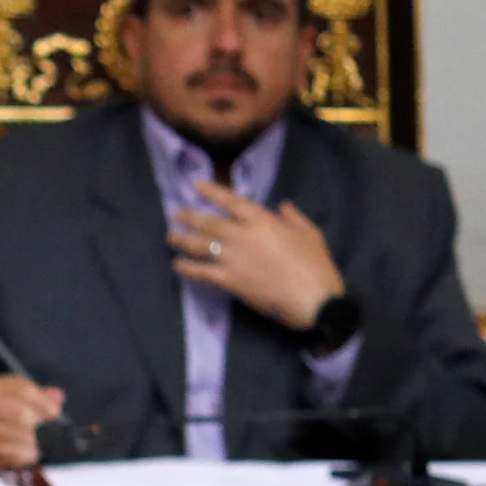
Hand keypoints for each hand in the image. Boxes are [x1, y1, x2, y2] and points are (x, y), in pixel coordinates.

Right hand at [0, 374, 62, 470]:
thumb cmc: (6, 413)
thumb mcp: (21, 398)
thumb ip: (42, 396)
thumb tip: (57, 397)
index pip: (23, 390)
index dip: (43, 401)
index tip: (56, 412)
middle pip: (21, 413)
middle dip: (39, 421)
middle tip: (49, 428)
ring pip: (22, 435)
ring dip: (35, 439)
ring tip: (37, 439)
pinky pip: (17, 453)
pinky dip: (28, 453)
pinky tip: (29, 450)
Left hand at [170, 181, 343, 330]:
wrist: (312, 298)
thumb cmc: (315, 265)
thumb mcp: (310, 233)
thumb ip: (293, 217)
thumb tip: (282, 205)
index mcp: (262, 221)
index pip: (231, 201)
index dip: (212, 192)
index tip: (196, 186)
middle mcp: (243, 236)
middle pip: (209, 222)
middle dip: (190, 216)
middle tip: (175, 213)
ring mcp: (233, 258)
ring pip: (200, 245)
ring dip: (182, 240)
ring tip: (170, 236)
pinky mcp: (229, 280)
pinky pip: (202, 272)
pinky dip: (187, 268)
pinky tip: (177, 265)